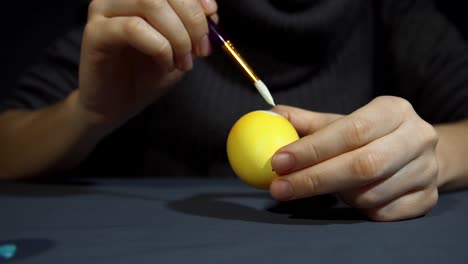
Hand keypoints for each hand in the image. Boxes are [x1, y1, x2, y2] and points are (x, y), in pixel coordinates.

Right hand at [77, 0, 217, 127]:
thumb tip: (211, 11)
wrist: (116, 106)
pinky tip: (164, 65)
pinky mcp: (95, 32)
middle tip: (201, 49)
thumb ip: (194, 26)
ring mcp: (103, 10)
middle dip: (192, 19)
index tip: (212, 19)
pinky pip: (133, 28)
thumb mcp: (181, 48)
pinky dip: (159, 48)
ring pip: (150, 3)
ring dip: (177, 35)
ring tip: (183, 62)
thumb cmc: (146, 75)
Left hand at [269, 96, 438, 220]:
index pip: (350, 130)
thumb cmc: (369, 137)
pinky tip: (349, 198)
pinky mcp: (428, 198)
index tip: (278, 162)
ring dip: (337, 195)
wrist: (415, 153)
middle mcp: (417, 137)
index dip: (312, 149)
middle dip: (315, 179)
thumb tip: (268, 116)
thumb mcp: (341, 122)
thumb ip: (306, 122)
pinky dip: (358, 209)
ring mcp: (426, 170)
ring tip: (322, 187)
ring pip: (371, 193)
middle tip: (280, 188)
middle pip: (363, 164)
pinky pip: (383, 213)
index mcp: (394, 110)